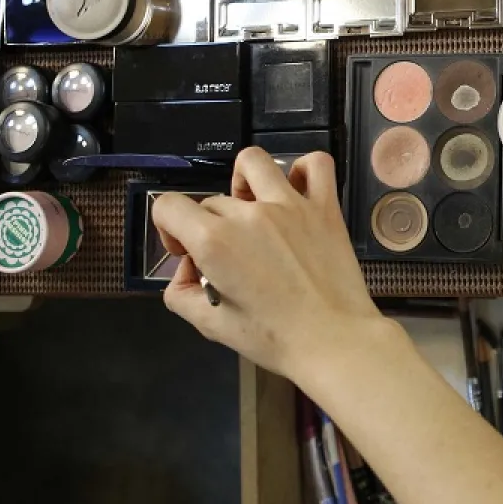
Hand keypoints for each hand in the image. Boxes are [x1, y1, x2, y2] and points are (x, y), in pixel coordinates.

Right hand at [152, 147, 382, 378]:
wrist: (334, 341)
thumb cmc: (273, 339)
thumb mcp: (211, 326)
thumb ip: (181, 294)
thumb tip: (186, 269)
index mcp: (215, 241)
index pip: (168, 206)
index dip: (169, 230)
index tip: (188, 255)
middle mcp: (249, 214)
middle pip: (212, 201)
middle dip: (209, 227)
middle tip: (230, 261)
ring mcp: (291, 204)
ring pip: (252, 162)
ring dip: (243, 183)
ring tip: (252, 211)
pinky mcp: (325, 206)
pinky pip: (315, 164)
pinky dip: (302, 170)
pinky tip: (295, 194)